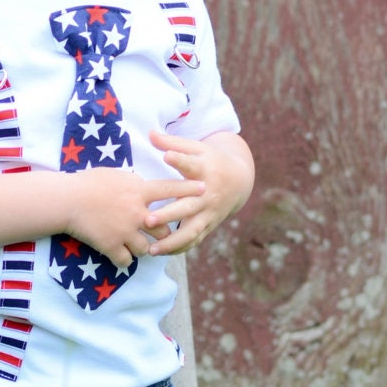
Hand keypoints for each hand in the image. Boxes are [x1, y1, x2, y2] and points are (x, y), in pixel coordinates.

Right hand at [61, 167, 206, 267]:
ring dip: (147, 249)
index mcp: (138, 191)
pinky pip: (127, 261)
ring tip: (141, 247)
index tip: (205, 189)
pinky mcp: (112, 246)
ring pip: (148, 248)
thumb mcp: (114, 174)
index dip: (189, 189)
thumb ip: (132, 181)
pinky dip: (126, 260)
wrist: (66, 201)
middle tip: (163, 233)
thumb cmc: (87, 182)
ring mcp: (125, 232)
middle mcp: (137, 213)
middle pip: (163, 227)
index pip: (170, 189)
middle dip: (164, 232)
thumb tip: (142, 183)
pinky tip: (122, 257)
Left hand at [144, 130, 254, 254]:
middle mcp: (207, 194)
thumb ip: (173, 143)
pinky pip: (193, 241)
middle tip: (148, 220)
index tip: (168, 156)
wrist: (239, 181)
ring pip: (191, 231)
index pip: (192, 164)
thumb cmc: (210, 161)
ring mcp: (208, 213)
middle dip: (168, 214)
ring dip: (171, 241)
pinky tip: (160, 253)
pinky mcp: (208, 225)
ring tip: (151, 249)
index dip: (180, 160)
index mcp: (204, 170)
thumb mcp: (196, 148)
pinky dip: (178, 248)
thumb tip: (150, 134)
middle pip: (187, 206)